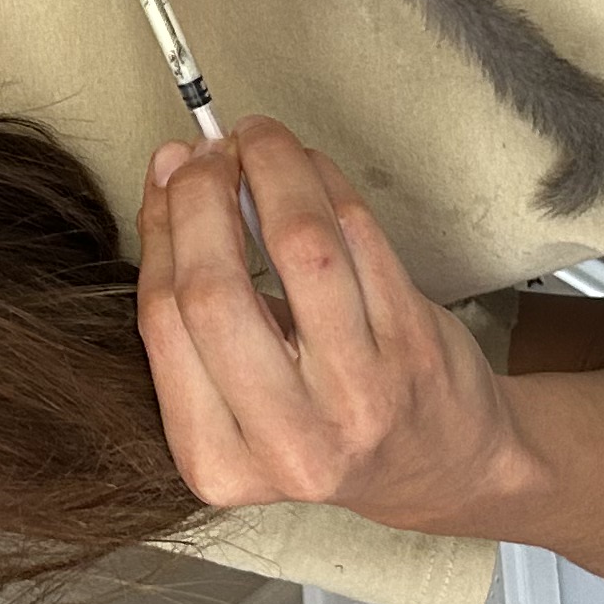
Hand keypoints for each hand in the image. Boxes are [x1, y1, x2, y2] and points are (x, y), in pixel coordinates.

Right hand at [136, 118, 540, 532]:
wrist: (441, 462)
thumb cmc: (327, 420)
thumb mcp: (240, 400)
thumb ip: (195, 304)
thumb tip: (167, 177)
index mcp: (218, 463)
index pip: (164, 322)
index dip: (161, 229)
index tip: (166, 174)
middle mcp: (288, 442)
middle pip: (214, 292)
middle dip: (202, 197)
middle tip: (209, 151)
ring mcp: (358, 397)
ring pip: (299, 249)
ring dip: (273, 170)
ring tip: (260, 140)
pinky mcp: (414, 350)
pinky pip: (359, 238)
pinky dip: (326, 184)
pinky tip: (309, 168)